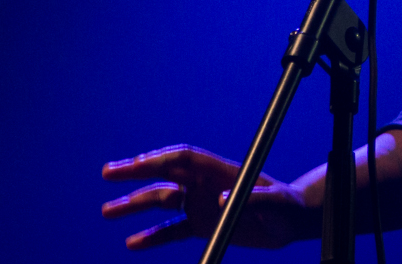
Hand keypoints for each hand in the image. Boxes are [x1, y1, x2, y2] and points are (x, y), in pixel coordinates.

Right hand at [102, 144, 310, 249]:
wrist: (294, 222)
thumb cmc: (288, 207)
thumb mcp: (276, 203)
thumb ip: (252, 199)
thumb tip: (221, 200)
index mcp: (222, 172)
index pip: (184, 159)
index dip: (159, 159)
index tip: (134, 164)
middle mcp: (207, 185)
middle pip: (165, 174)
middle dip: (136, 172)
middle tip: (108, 172)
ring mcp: (203, 204)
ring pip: (162, 201)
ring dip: (135, 205)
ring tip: (107, 211)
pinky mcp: (204, 225)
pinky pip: (172, 231)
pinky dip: (153, 237)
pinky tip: (133, 242)